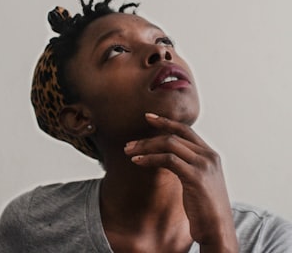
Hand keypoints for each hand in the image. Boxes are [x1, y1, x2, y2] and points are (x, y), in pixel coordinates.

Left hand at [124, 113, 237, 251]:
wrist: (218, 230)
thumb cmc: (204, 207)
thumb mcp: (198, 180)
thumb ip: (187, 165)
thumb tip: (166, 156)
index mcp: (210, 154)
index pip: (185, 130)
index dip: (166, 121)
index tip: (148, 117)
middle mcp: (208, 156)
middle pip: (174, 135)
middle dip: (149, 137)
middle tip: (129, 144)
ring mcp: (203, 165)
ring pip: (169, 144)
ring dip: (145, 147)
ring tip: (129, 152)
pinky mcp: (196, 177)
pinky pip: (168, 160)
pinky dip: (150, 158)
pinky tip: (137, 161)